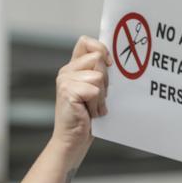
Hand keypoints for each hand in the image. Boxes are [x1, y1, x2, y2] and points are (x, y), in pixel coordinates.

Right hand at [51, 36, 109, 157]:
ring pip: (98, 76)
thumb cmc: (87, 118)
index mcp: (73, 67)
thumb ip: (99, 73)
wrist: (73, 140)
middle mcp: (66, 71)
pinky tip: (91, 113)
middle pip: (98, 58)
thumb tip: (116, 61)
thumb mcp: (95, 91)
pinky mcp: (68, 91)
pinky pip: (95, 90)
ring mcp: (65, 80)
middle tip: (98, 97)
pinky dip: (97, 105)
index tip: (109, 64)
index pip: (86, 42)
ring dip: (101, 96)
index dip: (101, 48)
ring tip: (93, 107)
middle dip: (105, 80)